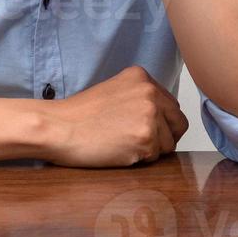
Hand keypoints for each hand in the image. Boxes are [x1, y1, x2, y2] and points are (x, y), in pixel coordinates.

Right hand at [38, 65, 189, 166]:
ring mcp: (149, 114)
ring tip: (123, 143)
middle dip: (163, 137)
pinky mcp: (145, 137)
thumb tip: (165, 119)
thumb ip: (139, 98)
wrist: (59, 127)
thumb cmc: (79, 115)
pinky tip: (119, 150)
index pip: (171, 106)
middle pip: (178, 124)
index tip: (140, 129)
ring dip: (151, 150)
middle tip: (136, 141)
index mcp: (142, 77)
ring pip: (169, 144)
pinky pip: (156, 157)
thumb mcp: (114, 92)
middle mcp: (150, 91)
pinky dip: (140, 159)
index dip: (160, 123)